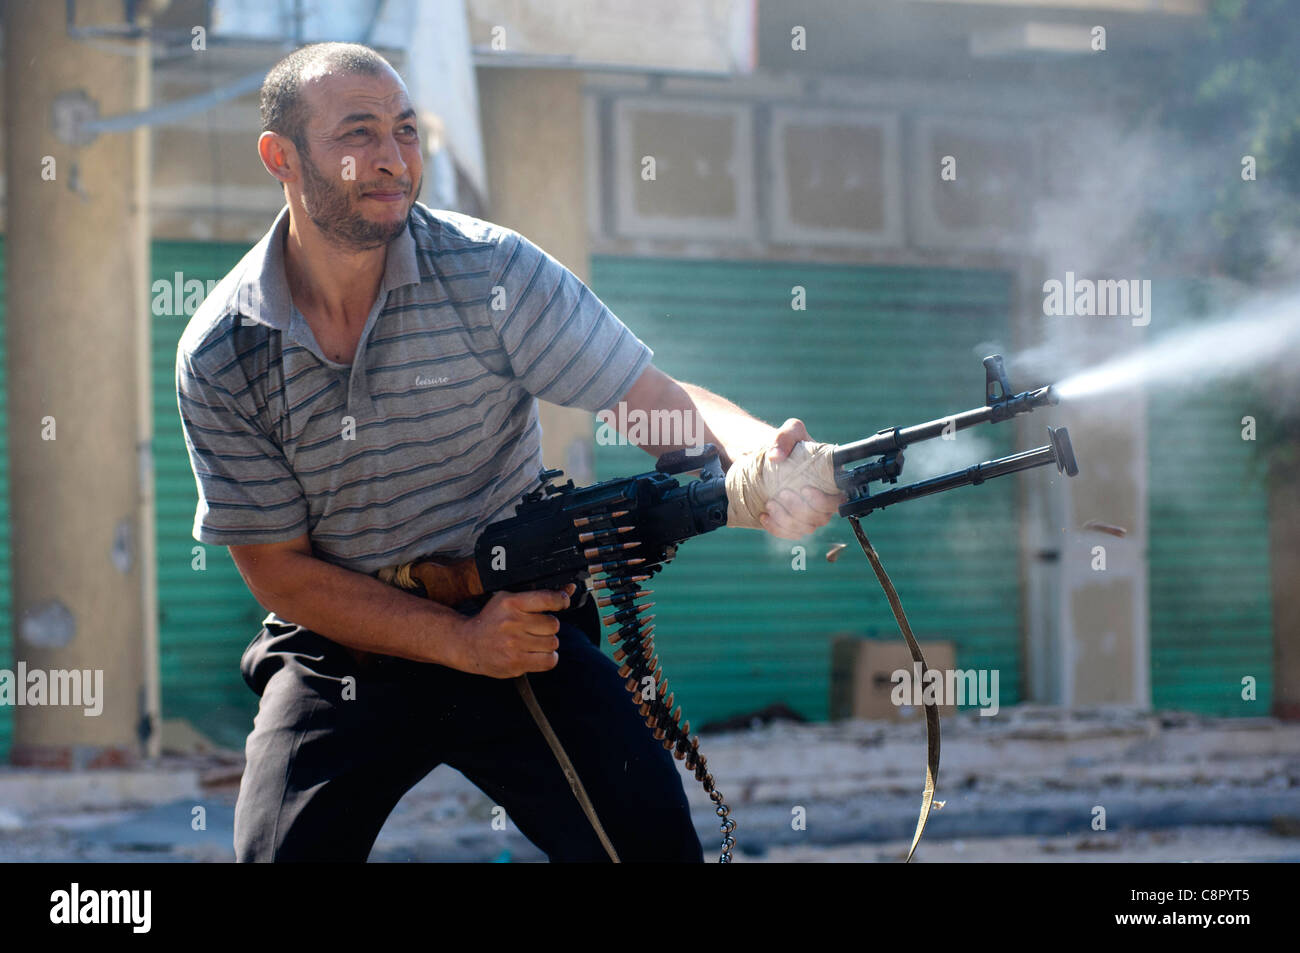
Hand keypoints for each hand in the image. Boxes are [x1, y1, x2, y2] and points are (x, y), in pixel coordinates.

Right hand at [448, 584, 574, 677]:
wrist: (468, 644)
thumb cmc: (492, 620)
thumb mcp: (509, 600)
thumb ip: (540, 596)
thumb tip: (570, 589)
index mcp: (511, 603)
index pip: (549, 599)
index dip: (561, 600)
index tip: (562, 602)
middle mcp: (512, 623)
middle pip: (553, 624)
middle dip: (549, 627)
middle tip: (536, 628)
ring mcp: (513, 645)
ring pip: (553, 643)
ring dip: (548, 643)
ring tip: (533, 641)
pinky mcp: (515, 663)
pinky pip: (549, 661)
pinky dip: (548, 658)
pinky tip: (537, 653)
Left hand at [758, 418, 844, 539]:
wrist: (769, 460)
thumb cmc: (787, 445)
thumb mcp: (789, 432)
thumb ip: (786, 437)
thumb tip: (775, 456)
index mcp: (832, 481)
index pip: (839, 500)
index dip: (824, 500)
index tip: (805, 489)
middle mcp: (825, 501)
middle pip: (820, 517)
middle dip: (800, 509)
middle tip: (782, 493)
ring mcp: (810, 515)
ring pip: (805, 528)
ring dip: (786, 520)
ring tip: (770, 504)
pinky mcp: (794, 524)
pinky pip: (789, 534)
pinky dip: (777, 528)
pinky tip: (764, 516)